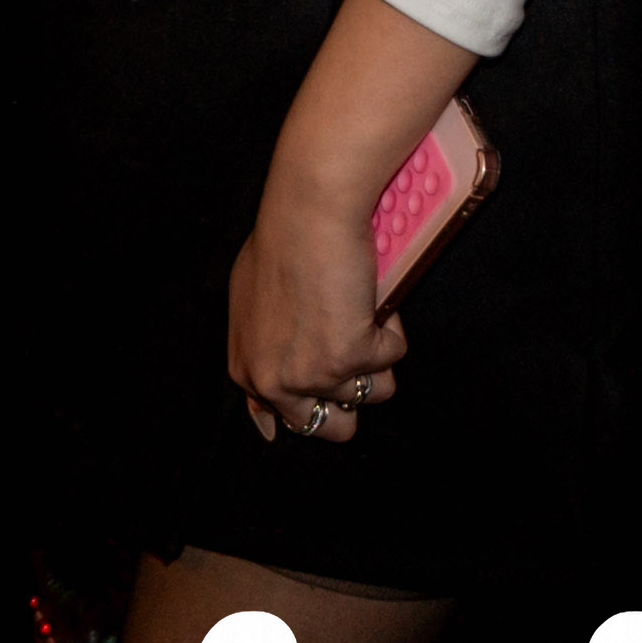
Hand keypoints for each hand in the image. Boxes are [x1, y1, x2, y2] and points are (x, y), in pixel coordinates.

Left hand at [223, 171, 411, 444]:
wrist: (307, 214)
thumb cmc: (281, 242)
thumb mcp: (251, 305)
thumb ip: (260, 349)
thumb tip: (266, 411)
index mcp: (248, 371)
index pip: (281, 420)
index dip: (312, 414)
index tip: (327, 412)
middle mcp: (276, 383)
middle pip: (334, 429)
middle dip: (354, 396)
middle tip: (359, 355)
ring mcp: (313, 375)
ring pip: (374, 391)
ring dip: (378, 355)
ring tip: (361, 310)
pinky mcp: (350, 358)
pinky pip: (393, 357)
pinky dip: (392, 326)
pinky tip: (371, 295)